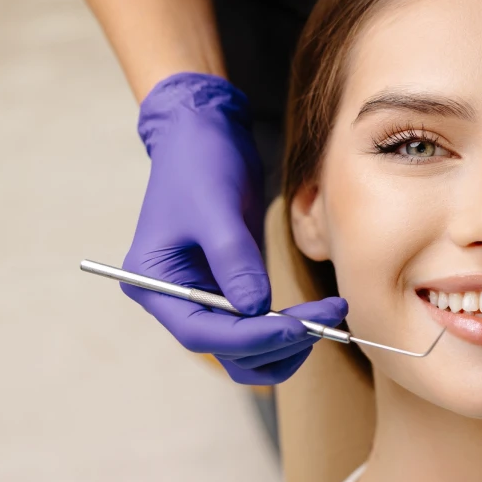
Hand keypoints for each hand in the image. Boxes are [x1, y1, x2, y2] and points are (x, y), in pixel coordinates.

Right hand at [123, 72, 347, 383]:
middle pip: (226, 348)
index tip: (299, 328)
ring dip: (287, 342)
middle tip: (328, 320)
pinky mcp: (228, 286)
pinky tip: (317, 314)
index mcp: (153, 282)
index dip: (252, 338)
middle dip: (278, 341)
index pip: (201, 333)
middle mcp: (174, 298)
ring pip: (245, 348)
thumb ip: (233, 260)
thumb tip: (256, 310)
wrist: (202, 132)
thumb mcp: (216, 208)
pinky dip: (286, 328)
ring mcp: (202, 295)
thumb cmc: (199, 162)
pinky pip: (257, 326)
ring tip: (328, 317)